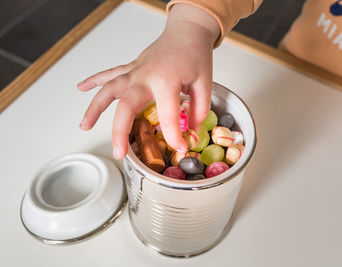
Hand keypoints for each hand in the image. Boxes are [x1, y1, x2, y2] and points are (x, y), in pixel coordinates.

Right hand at [77, 4, 219, 158]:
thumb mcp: (205, 83)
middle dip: (120, 132)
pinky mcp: (132, 68)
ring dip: (95, 108)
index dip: (174, 136)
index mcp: (166, 80)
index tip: (181, 148)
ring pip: (109, 90)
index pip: (167, 116)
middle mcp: (145, 76)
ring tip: (85, 126)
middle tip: (119, 153)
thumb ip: (199, 109)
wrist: (187, 31)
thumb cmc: (195, 55)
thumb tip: (190, 131)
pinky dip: (94, 80)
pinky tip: (81, 87)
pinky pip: (109, 74)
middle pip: (126, 106)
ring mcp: (135, 71)